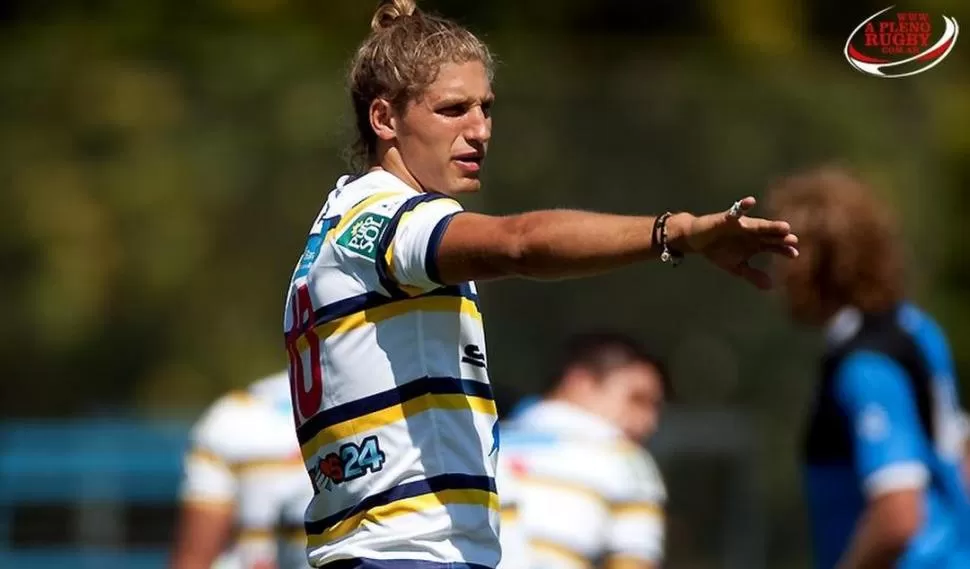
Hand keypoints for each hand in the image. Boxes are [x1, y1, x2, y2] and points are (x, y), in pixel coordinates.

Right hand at [667, 196, 798, 289]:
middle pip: (770, 235)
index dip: (783, 250)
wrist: (697, 240)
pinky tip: (750, 201)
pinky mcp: (726, 219)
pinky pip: (735, 211)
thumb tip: (770, 287)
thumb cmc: (718, 250)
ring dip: (769, 226)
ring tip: (783, 227)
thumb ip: (752, 275)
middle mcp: (752, 233)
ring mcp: (741, 225)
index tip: (795, 254)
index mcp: (756, 244)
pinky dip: (742, 206)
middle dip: (780, 238)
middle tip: (794, 240)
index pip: (773, 246)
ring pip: (758, 225)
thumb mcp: (736, 267)